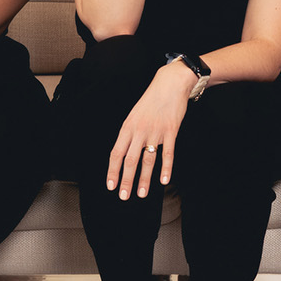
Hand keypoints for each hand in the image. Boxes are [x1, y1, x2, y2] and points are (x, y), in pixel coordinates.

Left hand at [105, 61, 192, 200]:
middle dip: (126, 181)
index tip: (110, 186)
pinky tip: (164, 180)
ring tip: (142, 194)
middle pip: (130, 160)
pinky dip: (166, 168)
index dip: (112, 171)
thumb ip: (130, 134)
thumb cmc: (151, 100)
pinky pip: (168, 153)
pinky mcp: (171, 131)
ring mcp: (155, 131)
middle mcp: (139, 130)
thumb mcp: (135, 115)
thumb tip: (125, 153)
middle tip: (124, 196)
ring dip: (144, 179)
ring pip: (147, 160)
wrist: (170, 84)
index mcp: (127, 127)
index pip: (116, 153)